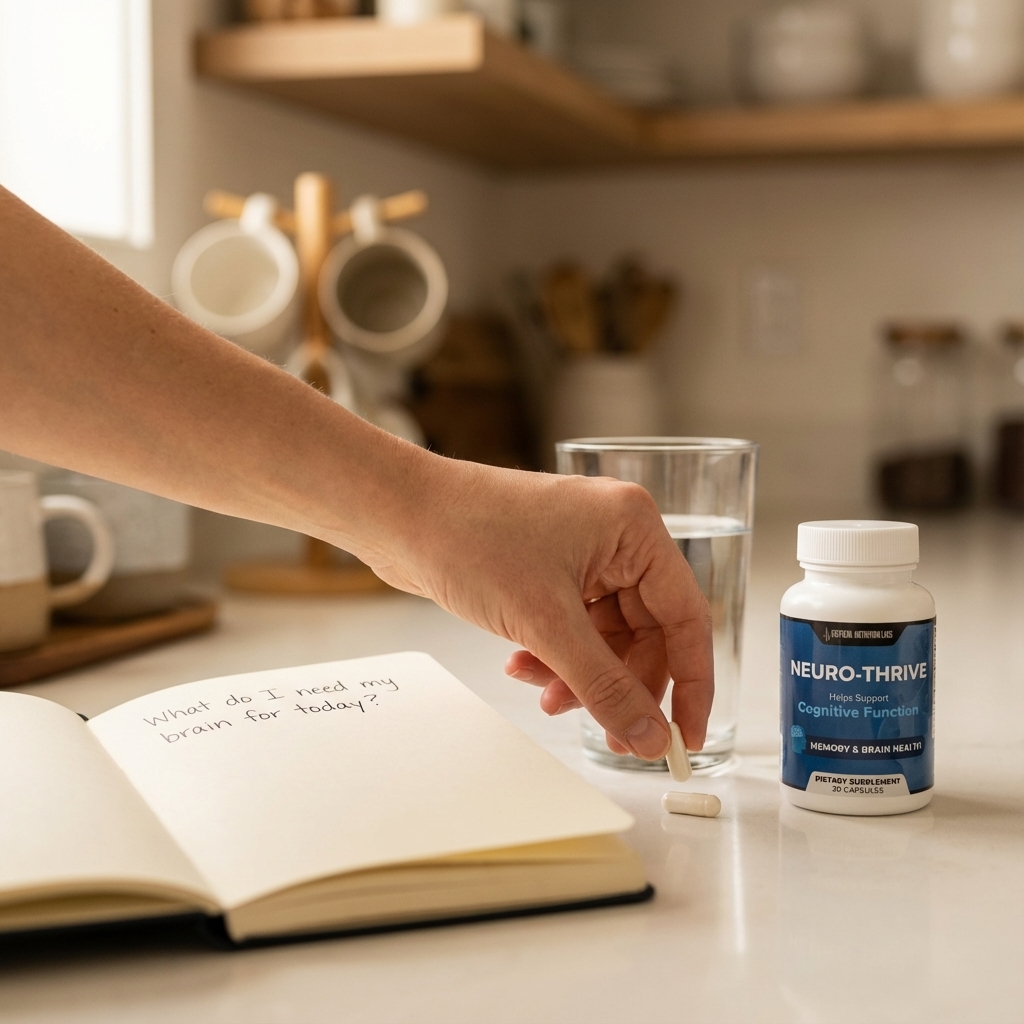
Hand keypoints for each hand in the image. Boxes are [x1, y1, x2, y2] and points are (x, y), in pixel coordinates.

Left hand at [368, 458, 713, 759]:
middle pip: (646, 634)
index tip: (683, 737)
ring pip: (606, 637)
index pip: (687, 617)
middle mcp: (615, 536)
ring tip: (544, 695)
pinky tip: (521, 666)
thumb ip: (605, 686)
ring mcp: (582, 552)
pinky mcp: (549, 569)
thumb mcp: (546, 623)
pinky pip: (573, 628)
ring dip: (580, 675)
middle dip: (619, 684)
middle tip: (606, 732)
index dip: (690, 684)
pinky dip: (554, 656)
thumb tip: (651, 736)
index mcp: (633, 527)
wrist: (398, 514)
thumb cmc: (469, 537)